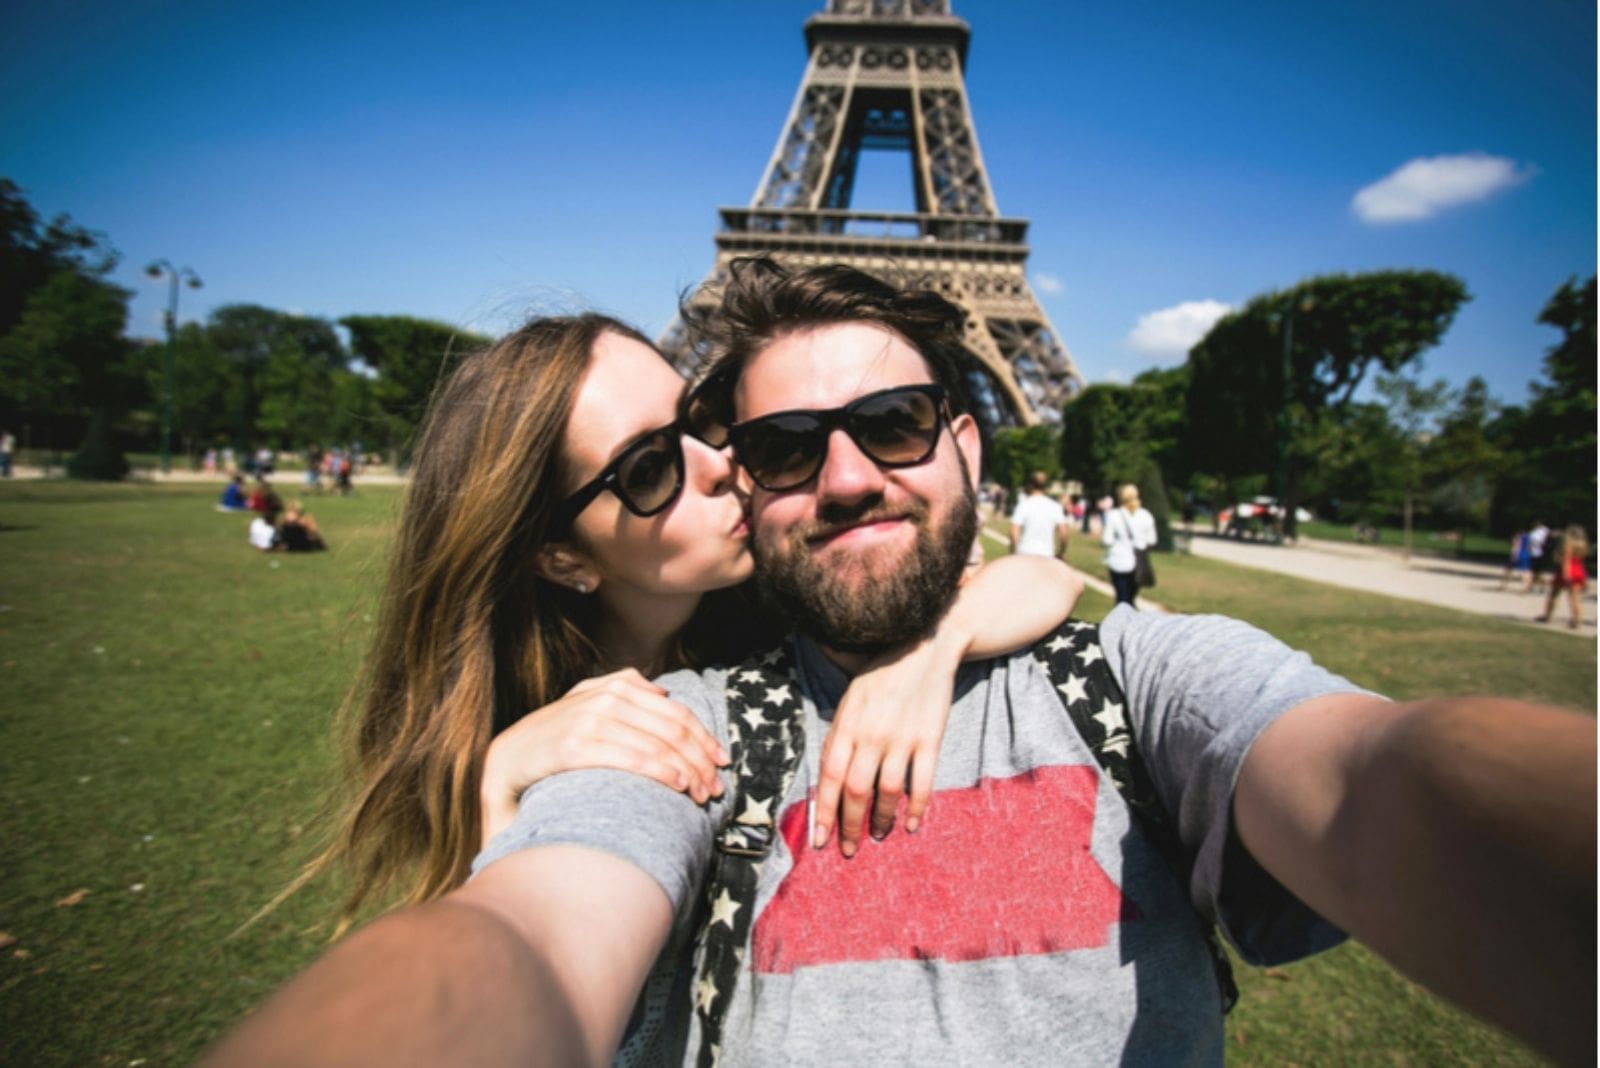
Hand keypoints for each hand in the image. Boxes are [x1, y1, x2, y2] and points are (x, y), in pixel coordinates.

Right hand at [479, 669, 727, 847]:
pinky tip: (678, 785)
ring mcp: (588, 720)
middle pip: (672, 728)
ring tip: (702, 794)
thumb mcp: (586, 705)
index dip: (703, 736)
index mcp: (613, 687)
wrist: (505, 761)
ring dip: (688, 771)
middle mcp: (603, 698)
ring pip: (657, 744)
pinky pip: (631, 758)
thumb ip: (621, 688)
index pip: (674, 711)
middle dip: (700, 759)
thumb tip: (663, 689)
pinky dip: (661, 771)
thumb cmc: (554, 739)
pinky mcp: (575, 747)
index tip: (722, 761)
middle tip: (717, 787)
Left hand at [811, 636, 957, 856]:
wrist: (926, 647)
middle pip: (856, 791)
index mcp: (847, 724)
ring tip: (878, 836)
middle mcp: (872, 733)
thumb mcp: (851, 699)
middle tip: (848, 850)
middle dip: (850, 826)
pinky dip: (917, 808)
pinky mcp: (930, 739)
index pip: (829, 777)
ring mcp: (903, 737)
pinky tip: (911, 825)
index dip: (823, 812)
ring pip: (887, 792)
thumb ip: (839, 735)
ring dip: (881, 820)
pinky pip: (923, 782)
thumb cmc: (882, 674)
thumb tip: (826, 777)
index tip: (819, 840)